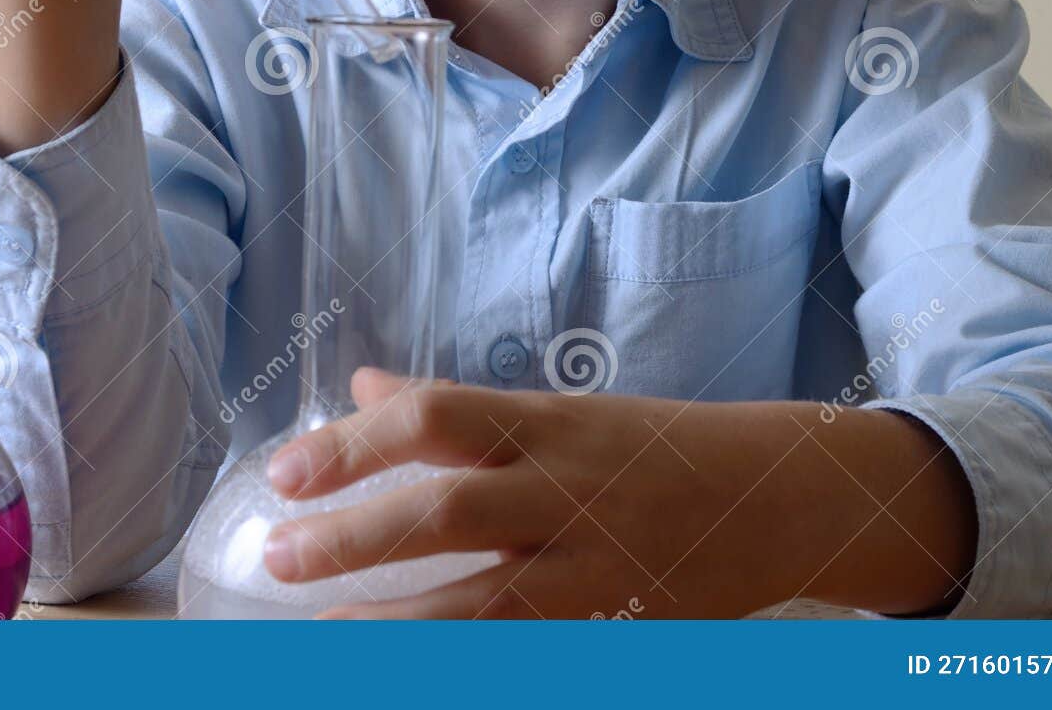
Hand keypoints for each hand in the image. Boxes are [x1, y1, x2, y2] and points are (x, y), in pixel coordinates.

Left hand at [260, 367, 975, 618]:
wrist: (773, 498)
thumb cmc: (650, 446)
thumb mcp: (557, 410)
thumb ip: (458, 406)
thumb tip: (363, 385)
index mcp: (548, 422)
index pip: (437, 418)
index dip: (355, 443)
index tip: (285, 471)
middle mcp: (567, 488)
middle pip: (448, 509)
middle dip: (356, 535)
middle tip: (278, 555)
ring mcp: (594, 567)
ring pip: (481, 602)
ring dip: (390, 621)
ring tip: (318, 633)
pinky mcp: (614, 628)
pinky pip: (525, 653)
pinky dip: (462, 663)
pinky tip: (406, 667)